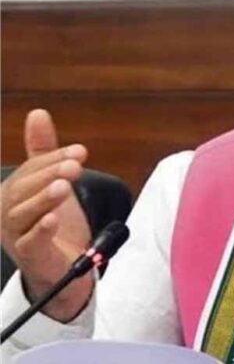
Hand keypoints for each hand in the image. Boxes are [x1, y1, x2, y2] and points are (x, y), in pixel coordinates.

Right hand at [0, 109, 93, 321]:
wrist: (64, 265)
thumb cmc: (53, 222)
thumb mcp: (52, 182)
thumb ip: (44, 152)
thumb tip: (38, 113)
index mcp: (11, 192)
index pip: (30, 170)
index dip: (53, 158)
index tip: (80, 151)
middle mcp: (7, 212)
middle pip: (25, 189)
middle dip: (50, 174)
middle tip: (75, 165)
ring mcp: (15, 235)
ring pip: (25, 214)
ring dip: (44, 198)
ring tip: (64, 186)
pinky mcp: (29, 256)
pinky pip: (30, 242)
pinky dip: (41, 230)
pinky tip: (53, 219)